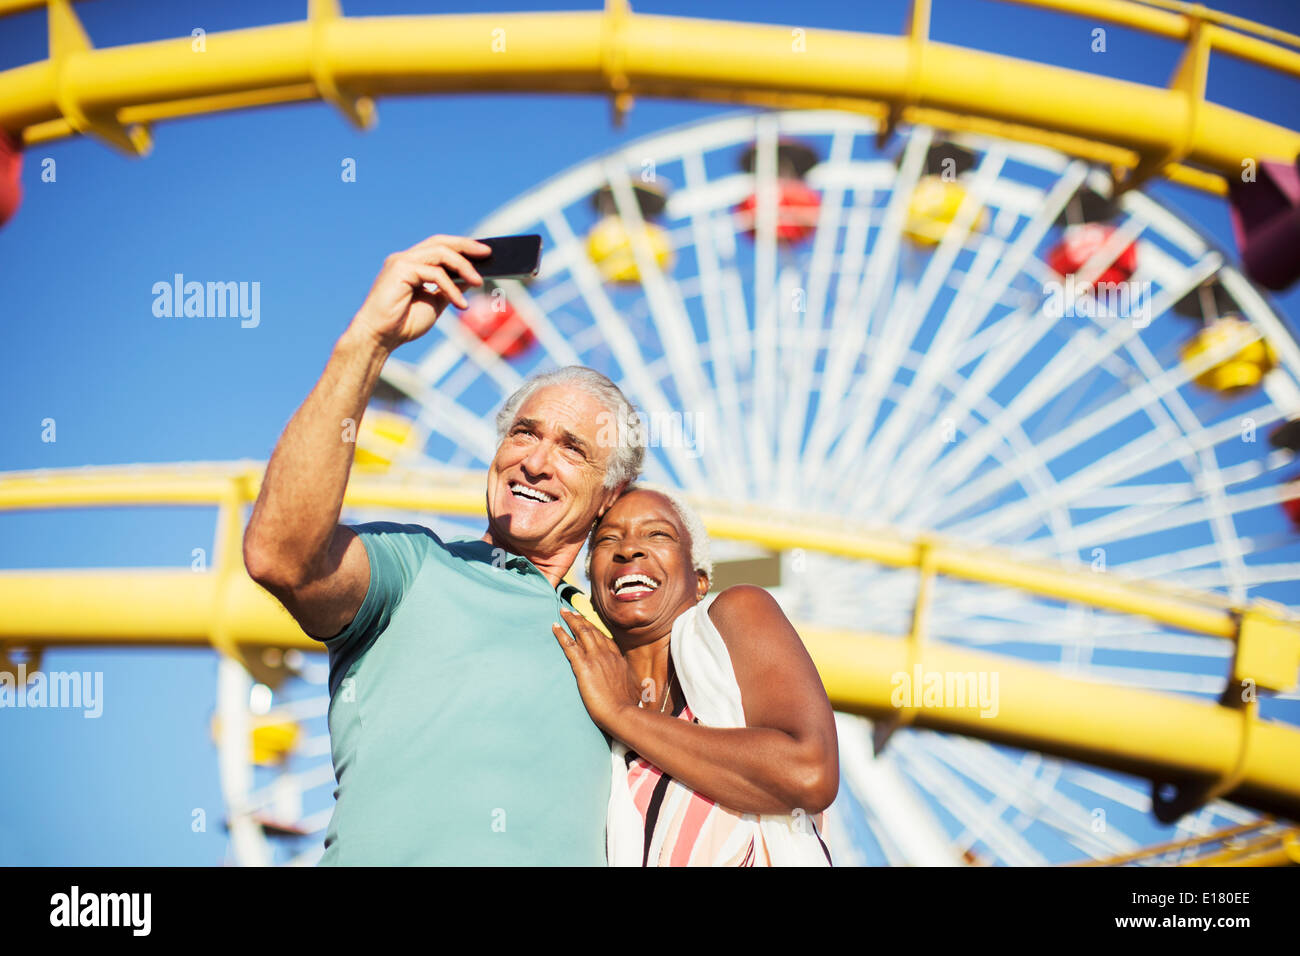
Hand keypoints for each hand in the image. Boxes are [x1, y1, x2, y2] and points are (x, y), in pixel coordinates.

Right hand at [350, 234, 489, 351]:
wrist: (380, 338)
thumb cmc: (403, 324)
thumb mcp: (435, 303)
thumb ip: (450, 289)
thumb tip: (472, 278)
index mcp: (412, 264)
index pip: (439, 247)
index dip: (461, 246)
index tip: (484, 252)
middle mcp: (405, 259)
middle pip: (440, 242)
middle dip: (466, 246)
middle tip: (488, 253)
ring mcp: (400, 262)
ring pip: (439, 253)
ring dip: (463, 266)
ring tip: (479, 281)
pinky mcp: (399, 270)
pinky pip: (434, 273)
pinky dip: (450, 287)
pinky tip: (460, 304)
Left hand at [553, 608, 641, 732]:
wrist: (622, 713)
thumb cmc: (627, 706)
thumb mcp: (634, 689)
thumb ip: (629, 683)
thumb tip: (634, 687)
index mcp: (618, 659)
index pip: (605, 638)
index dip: (595, 628)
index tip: (589, 622)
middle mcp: (607, 654)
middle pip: (592, 630)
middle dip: (581, 619)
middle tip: (572, 611)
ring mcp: (595, 658)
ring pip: (582, 632)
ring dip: (571, 620)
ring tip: (563, 612)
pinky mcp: (583, 666)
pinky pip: (569, 645)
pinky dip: (561, 634)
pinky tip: (554, 626)